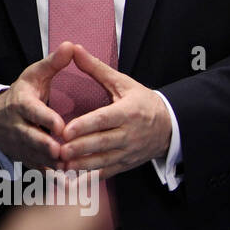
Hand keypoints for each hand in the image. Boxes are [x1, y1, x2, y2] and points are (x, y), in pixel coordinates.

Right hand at [0, 42, 74, 171]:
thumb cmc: (24, 94)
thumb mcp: (35, 76)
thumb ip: (54, 64)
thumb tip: (71, 46)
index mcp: (21, 104)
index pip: (32, 111)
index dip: (45, 119)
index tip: (60, 125)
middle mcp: (18, 126)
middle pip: (31, 138)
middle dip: (46, 146)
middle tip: (63, 152)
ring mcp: (20, 144)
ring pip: (34, 156)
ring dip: (50, 164)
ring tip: (69, 169)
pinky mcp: (24, 158)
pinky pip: (36, 169)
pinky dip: (50, 177)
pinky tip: (66, 184)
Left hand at [57, 44, 171, 178]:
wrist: (170, 125)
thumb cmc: (141, 101)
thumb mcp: (122, 82)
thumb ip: (96, 68)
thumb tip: (74, 49)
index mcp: (128, 111)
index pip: (105, 120)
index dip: (86, 126)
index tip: (66, 129)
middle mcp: (130, 133)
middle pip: (103, 142)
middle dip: (80, 147)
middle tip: (59, 149)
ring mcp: (129, 151)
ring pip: (104, 160)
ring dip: (82, 165)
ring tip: (62, 164)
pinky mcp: (127, 164)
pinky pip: (108, 172)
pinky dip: (91, 177)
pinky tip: (73, 180)